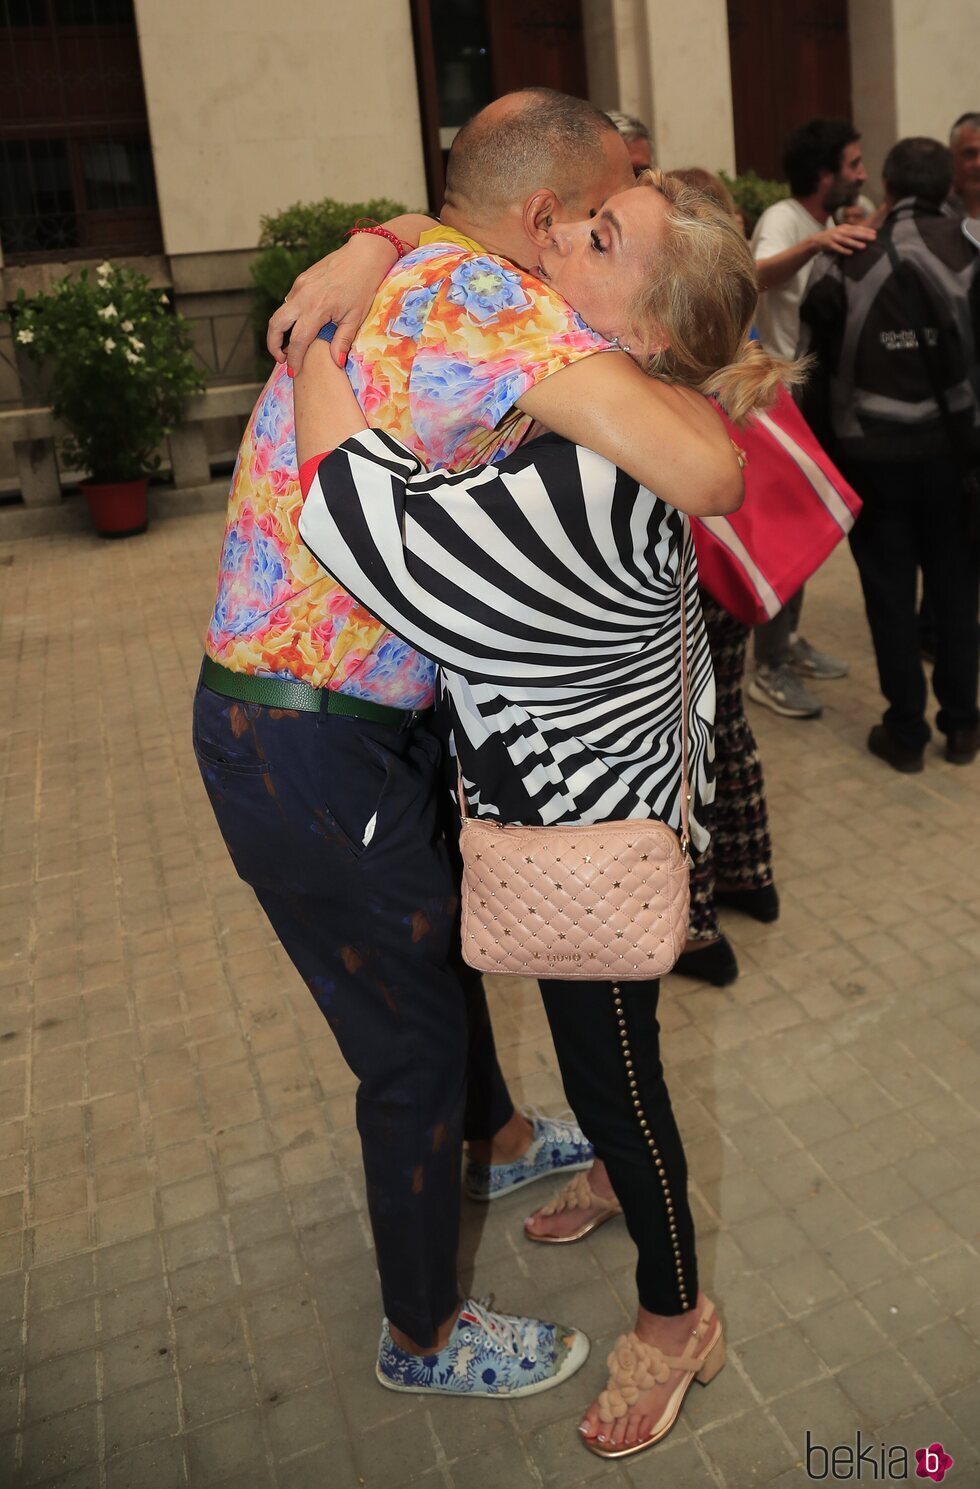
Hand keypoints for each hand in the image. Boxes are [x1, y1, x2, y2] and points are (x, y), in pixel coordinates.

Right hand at [266, 234, 398, 371]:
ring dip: (279, 331)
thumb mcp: (355, 317)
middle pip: (276, 324)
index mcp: (317, 308)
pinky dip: (289, 317)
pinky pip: (289, 302)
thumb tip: (335, 363)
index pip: (297, 340)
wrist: (364, 255)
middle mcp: (303, 296)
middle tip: (281, 359)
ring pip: (280, 312)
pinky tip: (300, 325)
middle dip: (273, 345)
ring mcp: (300, 286)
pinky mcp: (301, 279)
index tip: (293, 370)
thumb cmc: (363, 286)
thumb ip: (342, 341)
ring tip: (290, 346)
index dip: (294, 358)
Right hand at [814, 223, 875, 255]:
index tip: (875, 233)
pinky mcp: (829, 245)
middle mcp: (840, 231)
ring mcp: (834, 238)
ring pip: (847, 241)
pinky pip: (838, 248)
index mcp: (844, 227)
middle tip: (873, 238)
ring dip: (855, 243)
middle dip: (864, 235)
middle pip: (854, 233)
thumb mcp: (842, 232)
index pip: (857, 228)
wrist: (817, 240)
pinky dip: (844, 250)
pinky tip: (850, 253)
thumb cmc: (832, 237)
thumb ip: (851, 232)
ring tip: (864, 246)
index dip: (866, 230)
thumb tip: (864, 235)